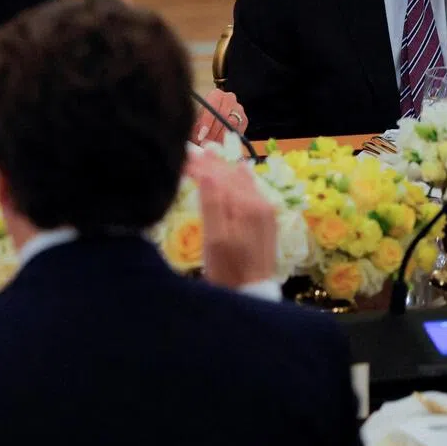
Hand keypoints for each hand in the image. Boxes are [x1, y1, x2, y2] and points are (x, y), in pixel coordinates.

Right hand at [185, 151, 275, 288]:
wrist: (253, 294)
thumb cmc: (227, 270)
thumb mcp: (214, 239)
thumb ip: (212, 203)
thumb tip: (205, 172)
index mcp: (246, 205)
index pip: (217, 175)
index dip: (197, 164)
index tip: (179, 156)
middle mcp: (260, 201)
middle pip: (230, 173)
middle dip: (209, 162)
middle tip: (189, 151)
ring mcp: (266, 209)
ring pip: (241, 179)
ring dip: (222, 167)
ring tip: (206, 154)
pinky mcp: (267, 218)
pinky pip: (251, 188)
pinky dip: (236, 178)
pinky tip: (232, 172)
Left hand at [191, 89, 247, 144]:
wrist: (216, 115)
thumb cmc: (203, 116)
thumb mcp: (197, 117)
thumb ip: (196, 124)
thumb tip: (195, 134)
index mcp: (216, 95)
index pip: (212, 107)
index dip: (206, 123)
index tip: (201, 135)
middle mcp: (229, 98)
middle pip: (223, 116)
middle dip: (212, 132)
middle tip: (205, 143)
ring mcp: (239, 109)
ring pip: (231, 124)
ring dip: (220, 137)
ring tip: (211, 145)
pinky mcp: (244, 120)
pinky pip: (237, 131)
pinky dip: (228, 139)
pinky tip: (219, 144)